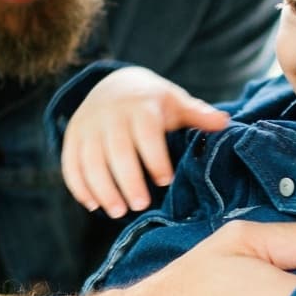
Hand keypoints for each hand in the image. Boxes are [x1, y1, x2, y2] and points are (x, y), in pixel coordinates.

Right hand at [61, 67, 228, 217]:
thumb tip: (224, 123)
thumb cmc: (152, 102)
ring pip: (90, 160)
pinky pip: (70, 164)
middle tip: (140, 206)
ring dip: (102, 188)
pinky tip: (93, 205)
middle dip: (127, 180)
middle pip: (116, 150)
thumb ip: (198, 115)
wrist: (112, 84)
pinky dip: (79, 186)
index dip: (155, 159)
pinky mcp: (72, 138)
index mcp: (140, 106)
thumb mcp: (175, 102)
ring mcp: (87, 126)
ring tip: (117, 212)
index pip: (146, 133)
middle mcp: (110, 115)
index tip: (165, 181)